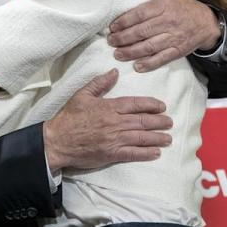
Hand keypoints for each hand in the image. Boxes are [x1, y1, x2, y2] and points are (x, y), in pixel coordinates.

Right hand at [43, 68, 172, 170]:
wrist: (57, 141)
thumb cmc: (68, 118)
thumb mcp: (82, 95)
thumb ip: (100, 83)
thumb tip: (114, 72)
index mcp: (109, 107)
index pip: (136, 104)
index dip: (151, 104)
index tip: (162, 106)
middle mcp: (115, 122)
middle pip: (143, 121)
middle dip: (159, 121)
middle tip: (169, 122)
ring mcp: (114, 139)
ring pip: (142, 137)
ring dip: (157, 138)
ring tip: (168, 138)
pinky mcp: (111, 154)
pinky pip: (133, 153)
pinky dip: (146, 153)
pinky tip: (156, 152)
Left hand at [107, 0, 220, 71]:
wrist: (207, 23)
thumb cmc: (184, 5)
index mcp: (164, 6)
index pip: (140, 14)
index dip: (124, 21)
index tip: (112, 26)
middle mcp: (168, 21)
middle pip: (142, 31)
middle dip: (123, 38)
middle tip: (110, 41)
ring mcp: (174, 37)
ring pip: (149, 46)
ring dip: (131, 52)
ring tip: (117, 54)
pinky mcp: (178, 50)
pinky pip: (162, 58)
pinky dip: (149, 63)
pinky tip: (137, 66)